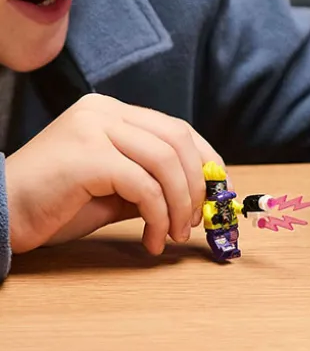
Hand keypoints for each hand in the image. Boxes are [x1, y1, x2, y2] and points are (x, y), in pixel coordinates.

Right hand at [6, 93, 223, 255]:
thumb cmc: (52, 205)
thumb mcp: (111, 188)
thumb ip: (148, 181)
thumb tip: (197, 196)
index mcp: (111, 111)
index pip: (176, 129)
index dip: (204, 159)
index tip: (216, 192)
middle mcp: (104, 111)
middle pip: (177, 140)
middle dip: (197, 183)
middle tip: (197, 220)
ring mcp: (95, 129)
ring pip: (165, 161)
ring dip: (180, 204)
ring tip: (175, 234)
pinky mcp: (88, 157)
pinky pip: (144, 186)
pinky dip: (158, 215)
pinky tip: (151, 240)